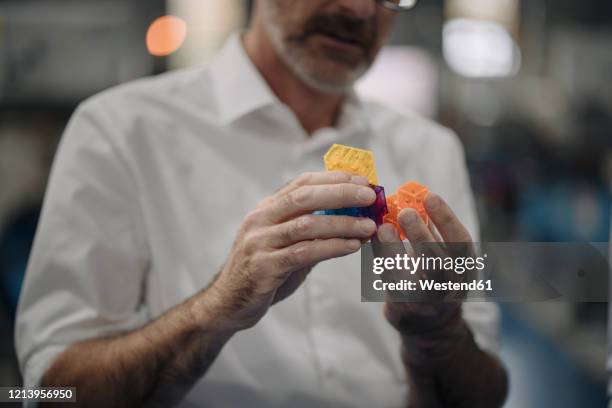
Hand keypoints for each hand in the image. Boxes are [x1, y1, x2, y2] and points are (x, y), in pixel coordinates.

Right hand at [208, 171, 376, 331]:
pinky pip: (303, 253)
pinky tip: (352, 246)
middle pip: (304, 197)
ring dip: (342, 223)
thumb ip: (309, 229)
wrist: (228, 304)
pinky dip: (332, 247)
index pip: (301, 183)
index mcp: (265, 210)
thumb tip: (352, 216)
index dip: (333, 178)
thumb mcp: (283, 244)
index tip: (361, 179)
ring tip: (369, 226)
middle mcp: (259, 221)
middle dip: (340, 193)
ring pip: (306, 225)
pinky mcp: (264, 268)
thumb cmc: (263, 272)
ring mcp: (259, 243)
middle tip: (370, 194)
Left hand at [375, 193, 473, 336]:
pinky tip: (374, 241)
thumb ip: (432, 227)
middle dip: (421, 234)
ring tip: (384, 228)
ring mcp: (428, 298)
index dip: (446, 217)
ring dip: (397, 250)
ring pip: (413, 276)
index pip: (461, 241)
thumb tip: (415, 194)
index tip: (429, 196)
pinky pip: (391, 282)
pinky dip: (382, 260)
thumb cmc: (432, 273)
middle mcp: (451, 285)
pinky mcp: (405, 306)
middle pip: (438, 261)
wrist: (427, 321)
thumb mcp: (441, 251)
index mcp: (464, 266)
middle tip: (405, 212)